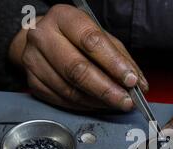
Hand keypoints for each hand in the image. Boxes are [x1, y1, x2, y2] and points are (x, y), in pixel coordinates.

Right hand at [8, 4, 147, 111]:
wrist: (42, 41)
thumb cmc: (75, 38)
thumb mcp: (101, 37)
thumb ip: (121, 59)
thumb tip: (139, 84)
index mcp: (64, 18)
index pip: (91, 41)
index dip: (114, 64)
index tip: (131, 79)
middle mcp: (44, 36)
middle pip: (77, 69)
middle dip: (107, 89)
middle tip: (125, 100)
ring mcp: (34, 60)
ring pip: (70, 89)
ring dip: (98, 101)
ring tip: (116, 103)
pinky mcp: (33, 82)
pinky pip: (63, 100)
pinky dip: (85, 106)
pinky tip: (98, 104)